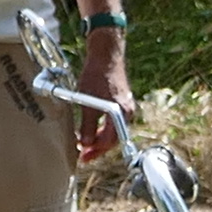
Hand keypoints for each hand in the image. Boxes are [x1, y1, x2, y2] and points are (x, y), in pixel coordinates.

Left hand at [64, 30, 126, 162]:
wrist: (106, 55)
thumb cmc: (96, 75)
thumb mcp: (87, 102)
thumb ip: (87, 125)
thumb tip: (85, 143)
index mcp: (120, 113)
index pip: (110, 141)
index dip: (96, 150)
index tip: (83, 156)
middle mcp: (127, 112)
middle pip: (114, 139)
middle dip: (98, 148)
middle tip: (83, 156)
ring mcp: (126, 108)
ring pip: (114, 131)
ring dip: (100, 140)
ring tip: (86, 146)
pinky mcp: (122, 103)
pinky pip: (114, 123)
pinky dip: (103, 129)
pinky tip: (93, 131)